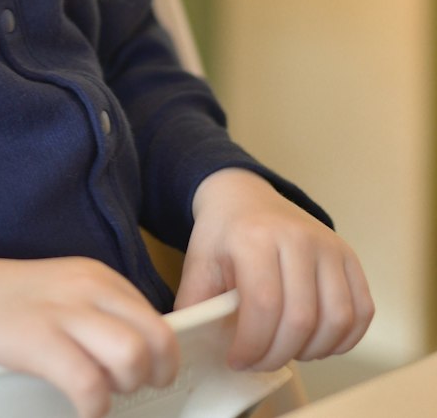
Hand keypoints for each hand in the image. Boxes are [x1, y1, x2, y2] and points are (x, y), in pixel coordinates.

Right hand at [0, 252, 179, 417]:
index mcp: (96, 275)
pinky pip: (90, 384)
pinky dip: (94, 408)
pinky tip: (80, 409)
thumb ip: (96, 314)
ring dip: (126, 389)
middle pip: (158, 337)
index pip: (157, 318)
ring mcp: (61, 311)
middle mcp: (86, 286)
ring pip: (133, 356)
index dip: (158, 356)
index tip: (143, 376)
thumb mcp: (57, 293)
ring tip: (102, 396)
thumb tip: (138, 357)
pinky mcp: (35, 339)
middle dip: (156, 374)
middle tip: (131, 390)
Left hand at [176, 169, 373, 371]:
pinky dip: (344, 339)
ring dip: (312, 350)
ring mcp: (329, 244)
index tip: (238, 359)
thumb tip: (196, 347)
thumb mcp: (198, 263)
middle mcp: (298, 236)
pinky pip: (362, 311)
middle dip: (278, 354)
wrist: (245, 196)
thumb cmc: (224, 234)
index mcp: (255, 236)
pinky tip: (316, 342)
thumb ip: (196, 306)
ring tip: (286, 349)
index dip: (253, 345)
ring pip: (337, 319)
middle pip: (301, 318)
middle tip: (259, 361)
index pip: (264, 305)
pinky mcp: (349, 256)